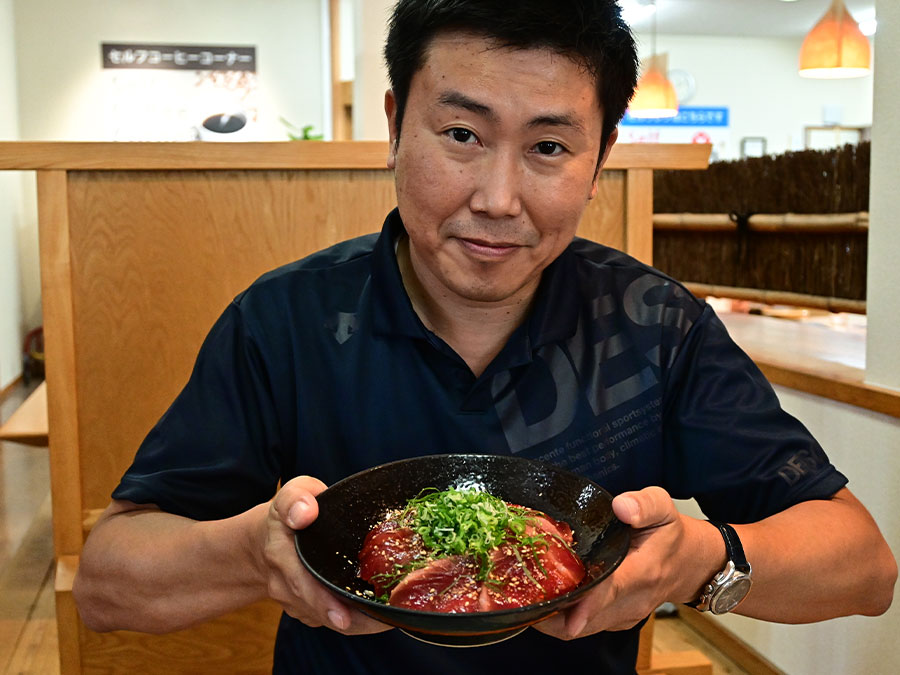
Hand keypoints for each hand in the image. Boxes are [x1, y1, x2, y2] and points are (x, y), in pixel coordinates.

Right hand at [257, 475, 391, 634]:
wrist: (265, 540)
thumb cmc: (289, 514)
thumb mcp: (292, 493)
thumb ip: (297, 498)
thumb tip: (306, 512)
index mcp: (281, 553)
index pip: (300, 581)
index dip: (322, 601)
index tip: (342, 615)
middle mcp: (284, 583)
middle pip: (316, 608)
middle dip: (348, 618)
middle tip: (379, 622)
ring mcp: (293, 601)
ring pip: (325, 620)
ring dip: (356, 622)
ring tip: (387, 617)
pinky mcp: (304, 610)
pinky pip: (328, 620)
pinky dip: (353, 620)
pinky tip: (376, 614)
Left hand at [535, 486, 702, 639]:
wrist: (691, 564)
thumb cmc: (671, 534)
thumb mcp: (663, 508)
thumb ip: (644, 504)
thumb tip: (621, 506)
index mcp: (642, 572)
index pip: (610, 591)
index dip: (584, 602)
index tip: (562, 607)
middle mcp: (631, 601)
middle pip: (585, 618)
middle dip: (552, 610)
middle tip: (520, 591)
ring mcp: (623, 616)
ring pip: (580, 628)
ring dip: (553, 616)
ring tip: (525, 592)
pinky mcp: (615, 622)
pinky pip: (583, 626)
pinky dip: (562, 616)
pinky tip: (547, 594)